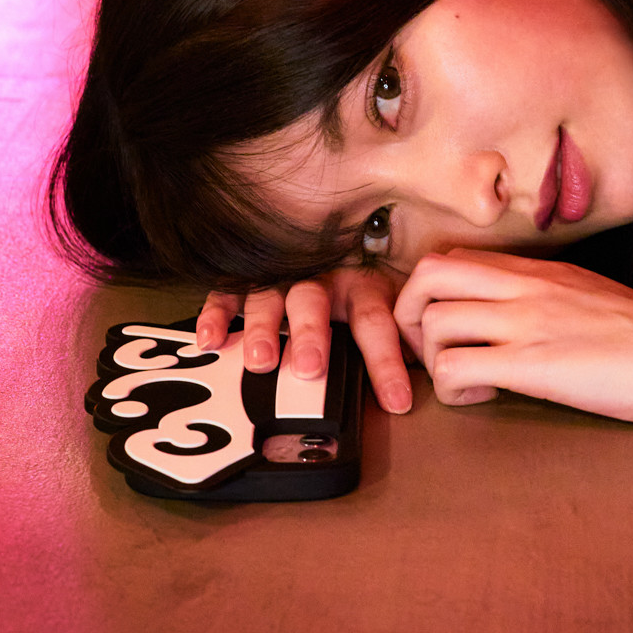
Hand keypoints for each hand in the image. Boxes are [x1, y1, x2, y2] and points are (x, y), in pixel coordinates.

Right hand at [197, 265, 412, 413]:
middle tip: (308, 369)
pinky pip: (227, 293)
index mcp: (362, 286)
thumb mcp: (391, 303)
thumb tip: (423, 368)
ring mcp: (281, 277)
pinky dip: (215, 314)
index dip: (386, 363)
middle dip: (311, 336)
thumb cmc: (366, 287)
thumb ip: (402, 334)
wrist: (334, 230)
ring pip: (269, 298)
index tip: (396, 401)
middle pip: (314, 302)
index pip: (376, 323)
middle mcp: (321, 279)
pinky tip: (209, 340)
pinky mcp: (248, 281)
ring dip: (263, 329)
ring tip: (261, 360)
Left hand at [393, 249, 632, 425]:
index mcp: (542, 271)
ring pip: (433, 323)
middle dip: (409, 317)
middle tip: (430, 353)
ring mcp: (528, 322)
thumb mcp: (596, 299)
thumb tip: (529, 321)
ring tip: (465, 383)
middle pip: (428, 275)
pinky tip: (484, 400)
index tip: (447, 329)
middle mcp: (527, 286)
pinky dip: (453, 392)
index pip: (458, 257)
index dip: (433, 293)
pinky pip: (455, 369)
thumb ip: (554, 300)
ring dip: (433, 360)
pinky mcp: (534, 365)